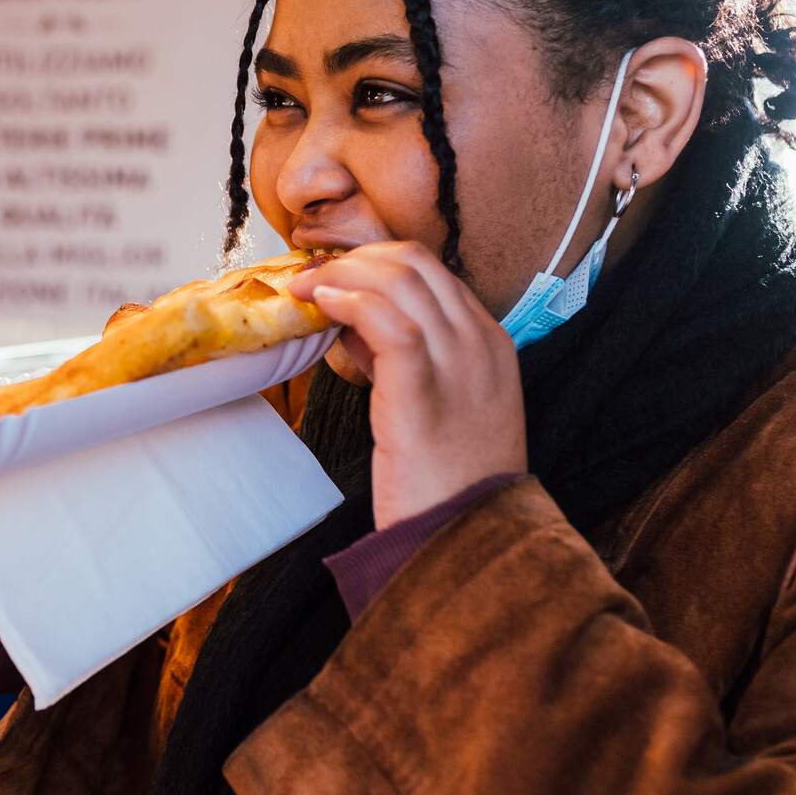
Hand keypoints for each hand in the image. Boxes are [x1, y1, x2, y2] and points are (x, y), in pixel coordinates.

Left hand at [288, 241, 525, 527]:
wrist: (469, 536)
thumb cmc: (446, 480)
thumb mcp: (435, 403)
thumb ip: (400, 356)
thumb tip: (350, 320)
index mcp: (490, 345)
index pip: (433, 273)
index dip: (375, 264)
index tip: (336, 277)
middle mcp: (479, 344)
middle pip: (416, 263)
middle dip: (355, 259)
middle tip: (313, 278)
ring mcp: (458, 364)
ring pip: (401, 280)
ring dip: (341, 274)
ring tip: (305, 289)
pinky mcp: (423, 389)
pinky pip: (387, 320)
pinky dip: (349, 302)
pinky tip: (322, 307)